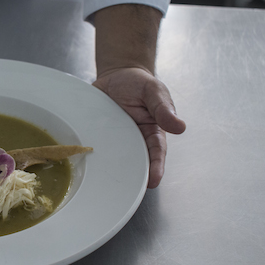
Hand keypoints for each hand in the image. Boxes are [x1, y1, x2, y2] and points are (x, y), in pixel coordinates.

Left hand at [93, 67, 185, 188]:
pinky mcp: (98, 135)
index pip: (156, 153)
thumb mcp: (153, 90)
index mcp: (152, 132)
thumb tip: (180, 126)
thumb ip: (163, 107)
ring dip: (110, 168)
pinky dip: (90, 154)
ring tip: (105, 183)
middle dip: (132, 176)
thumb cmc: (139, 84)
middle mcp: (133, 140)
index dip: (156, 167)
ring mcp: (114, 139)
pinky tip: (84, 161)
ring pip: (113, 157)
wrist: (116, 75)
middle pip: (134, 161)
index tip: (153, 181)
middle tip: (127, 190)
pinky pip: (95, 146)